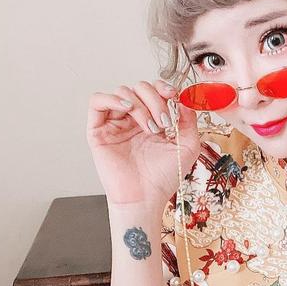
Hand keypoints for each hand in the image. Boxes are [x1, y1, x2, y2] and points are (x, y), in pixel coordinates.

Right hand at [86, 78, 200, 205]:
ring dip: (140, 105)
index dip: (163, 87)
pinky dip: (112, 99)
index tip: (173, 96)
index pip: (154, 90)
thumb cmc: (164, 177)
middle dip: (154, 100)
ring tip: (150, 127)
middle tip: (163, 122)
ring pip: (122, 92)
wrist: (146, 198)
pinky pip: (97, 101)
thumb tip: (183, 98)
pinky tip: (127, 110)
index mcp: (151, 119)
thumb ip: (189, 120)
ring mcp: (115, 124)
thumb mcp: (188, 146)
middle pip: (139, 87)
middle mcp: (132, 119)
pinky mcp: (98, 131)